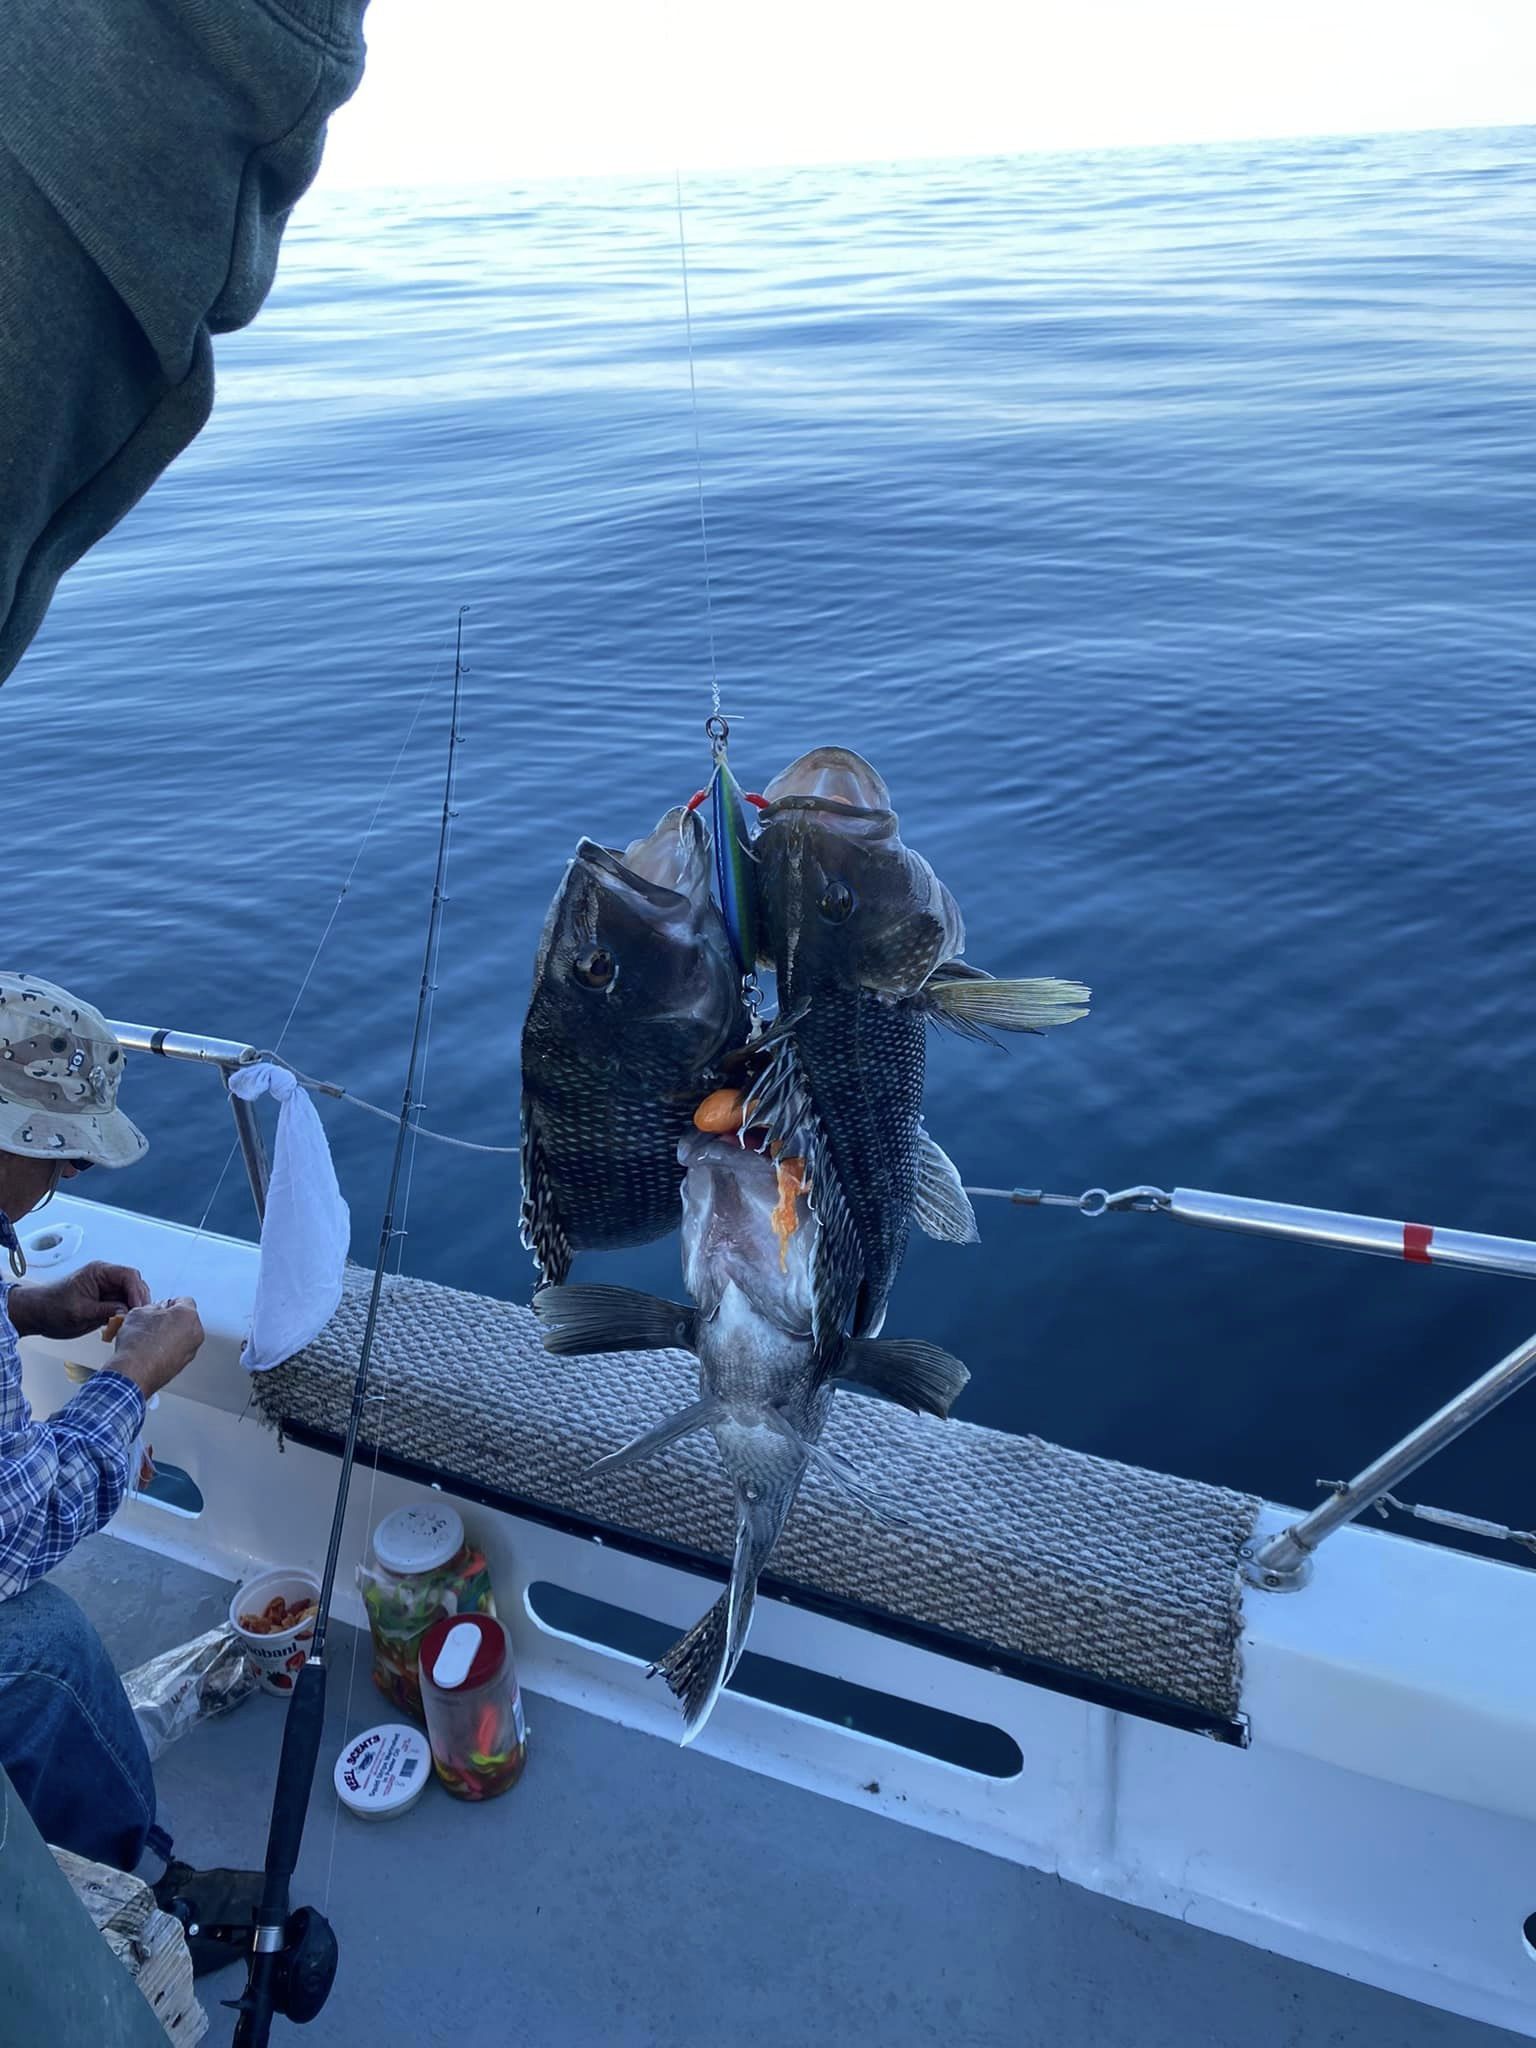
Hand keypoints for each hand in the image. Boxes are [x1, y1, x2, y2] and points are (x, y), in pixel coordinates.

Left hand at [8, 1261, 151, 1339]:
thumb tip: (126, 1313)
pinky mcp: (104, 1302)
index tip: (139, 1308)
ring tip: (132, 1322)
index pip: (128, 1276)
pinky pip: (122, 1306)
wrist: (35, 1314)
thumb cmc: (50, 1307)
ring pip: (130, 1296)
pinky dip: (125, 1315)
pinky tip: (124, 1324)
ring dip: (133, 1309)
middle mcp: (105, 1278)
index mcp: (99, 1272)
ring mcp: (106, 1290)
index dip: (137, 1291)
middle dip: (139, 1300)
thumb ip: (106, 1311)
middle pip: (134, 1285)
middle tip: (140, 1317)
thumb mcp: (79, 1312)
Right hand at [110, 1298, 204, 1398]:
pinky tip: (151, 1351)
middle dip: (170, 1320)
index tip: (159, 1307)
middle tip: (152, 1322)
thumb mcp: (139, 1312)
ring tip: (149, 1338)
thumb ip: (153, 1307)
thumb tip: (156, 1310)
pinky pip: (177, 1351)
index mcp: (188, 1315)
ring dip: (169, 1335)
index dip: (168, 1303)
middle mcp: (195, 1333)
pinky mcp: (182, 1365)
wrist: (134, 1373)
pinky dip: (167, 1349)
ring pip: (182, 1336)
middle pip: (185, 1320)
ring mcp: (190, 1351)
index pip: (183, 1301)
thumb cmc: (137, 1344)